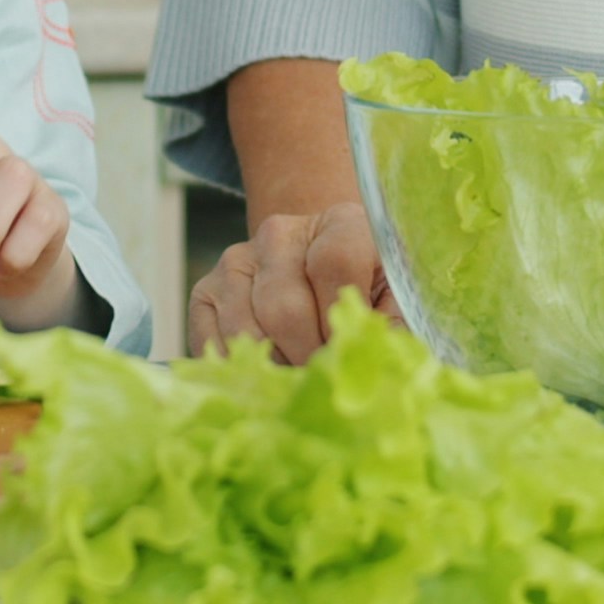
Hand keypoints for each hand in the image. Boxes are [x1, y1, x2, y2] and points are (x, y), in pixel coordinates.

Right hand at [184, 202, 388, 363]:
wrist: (322, 276)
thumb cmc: (368, 294)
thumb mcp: (396, 301)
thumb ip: (397, 328)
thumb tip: (388, 369)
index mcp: (340, 223)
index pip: (334, 263)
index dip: (341, 320)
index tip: (350, 350)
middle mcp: (280, 233)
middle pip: (284, 307)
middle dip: (308, 358)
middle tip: (325, 380)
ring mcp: (236, 259)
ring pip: (246, 331)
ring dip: (276, 368)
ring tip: (300, 377)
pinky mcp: (205, 290)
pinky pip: (213, 343)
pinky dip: (242, 370)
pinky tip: (269, 372)